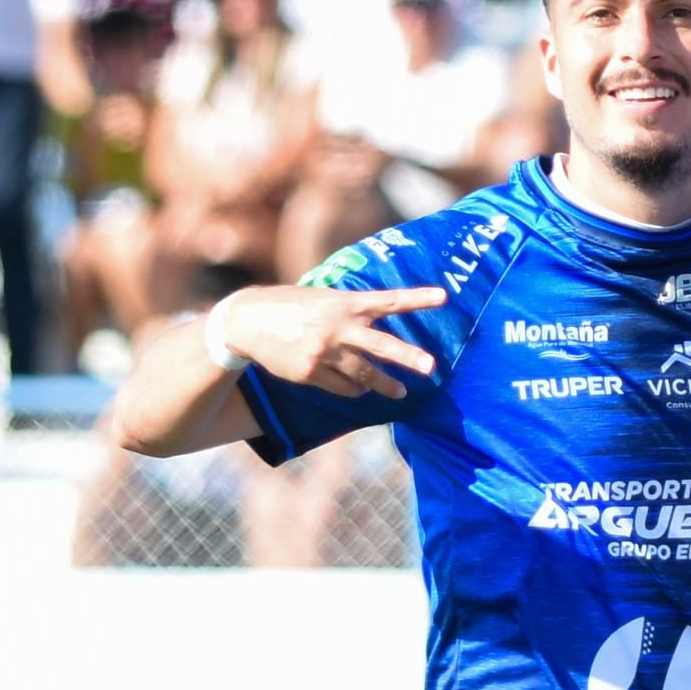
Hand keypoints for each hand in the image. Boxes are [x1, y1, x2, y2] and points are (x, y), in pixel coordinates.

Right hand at [210, 282, 445, 399]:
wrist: (246, 322)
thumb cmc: (289, 306)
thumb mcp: (321, 297)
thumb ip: (349, 308)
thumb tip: (378, 316)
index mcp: (343, 303)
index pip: (388, 300)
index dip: (417, 298)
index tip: (444, 297)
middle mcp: (338, 328)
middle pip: (382, 346)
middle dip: (409, 358)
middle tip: (431, 368)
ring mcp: (324, 352)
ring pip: (364, 375)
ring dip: (384, 385)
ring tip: (400, 392)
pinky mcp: (309, 372)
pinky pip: (341, 387)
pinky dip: (353, 388)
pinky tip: (359, 389)